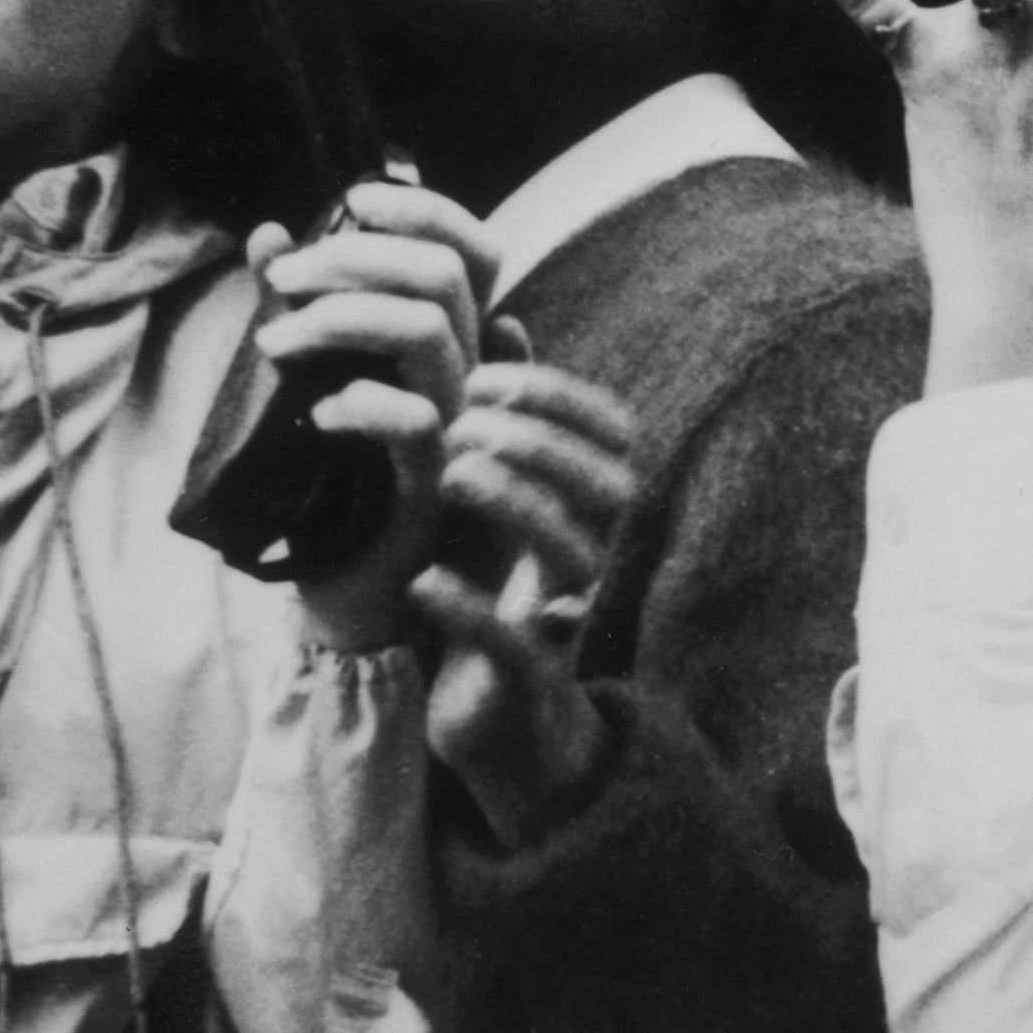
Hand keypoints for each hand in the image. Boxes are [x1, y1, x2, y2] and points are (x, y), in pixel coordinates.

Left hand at [247, 177, 494, 651]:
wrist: (350, 589)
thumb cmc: (331, 483)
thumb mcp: (307, 376)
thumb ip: (300, 306)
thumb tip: (268, 234)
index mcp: (447, 347)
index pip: (472, 252)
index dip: (427, 208)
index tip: (353, 199)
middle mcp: (464, 379)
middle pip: (443, 276)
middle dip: (353, 257)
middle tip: (281, 281)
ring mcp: (456, 431)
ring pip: (429, 333)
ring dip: (341, 318)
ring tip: (274, 344)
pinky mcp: (434, 487)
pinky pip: (412, 422)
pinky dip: (356, 403)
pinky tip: (317, 415)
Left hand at [409, 347, 639, 847]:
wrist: (490, 712)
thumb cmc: (487, 586)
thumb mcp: (491, 491)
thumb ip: (503, 414)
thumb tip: (503, 319)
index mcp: (586, 506)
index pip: (612, 431)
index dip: (556, 395)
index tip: (480, 378)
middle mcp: (589, 554)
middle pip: (606, 486)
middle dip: (536, 442)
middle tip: (460, 425)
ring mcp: (562, 615)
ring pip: (570, 555)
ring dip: (513, 505)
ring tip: (447, 479)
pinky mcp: (524, 676)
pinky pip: (514, 640)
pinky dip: (467, 608)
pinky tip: (420, 582)